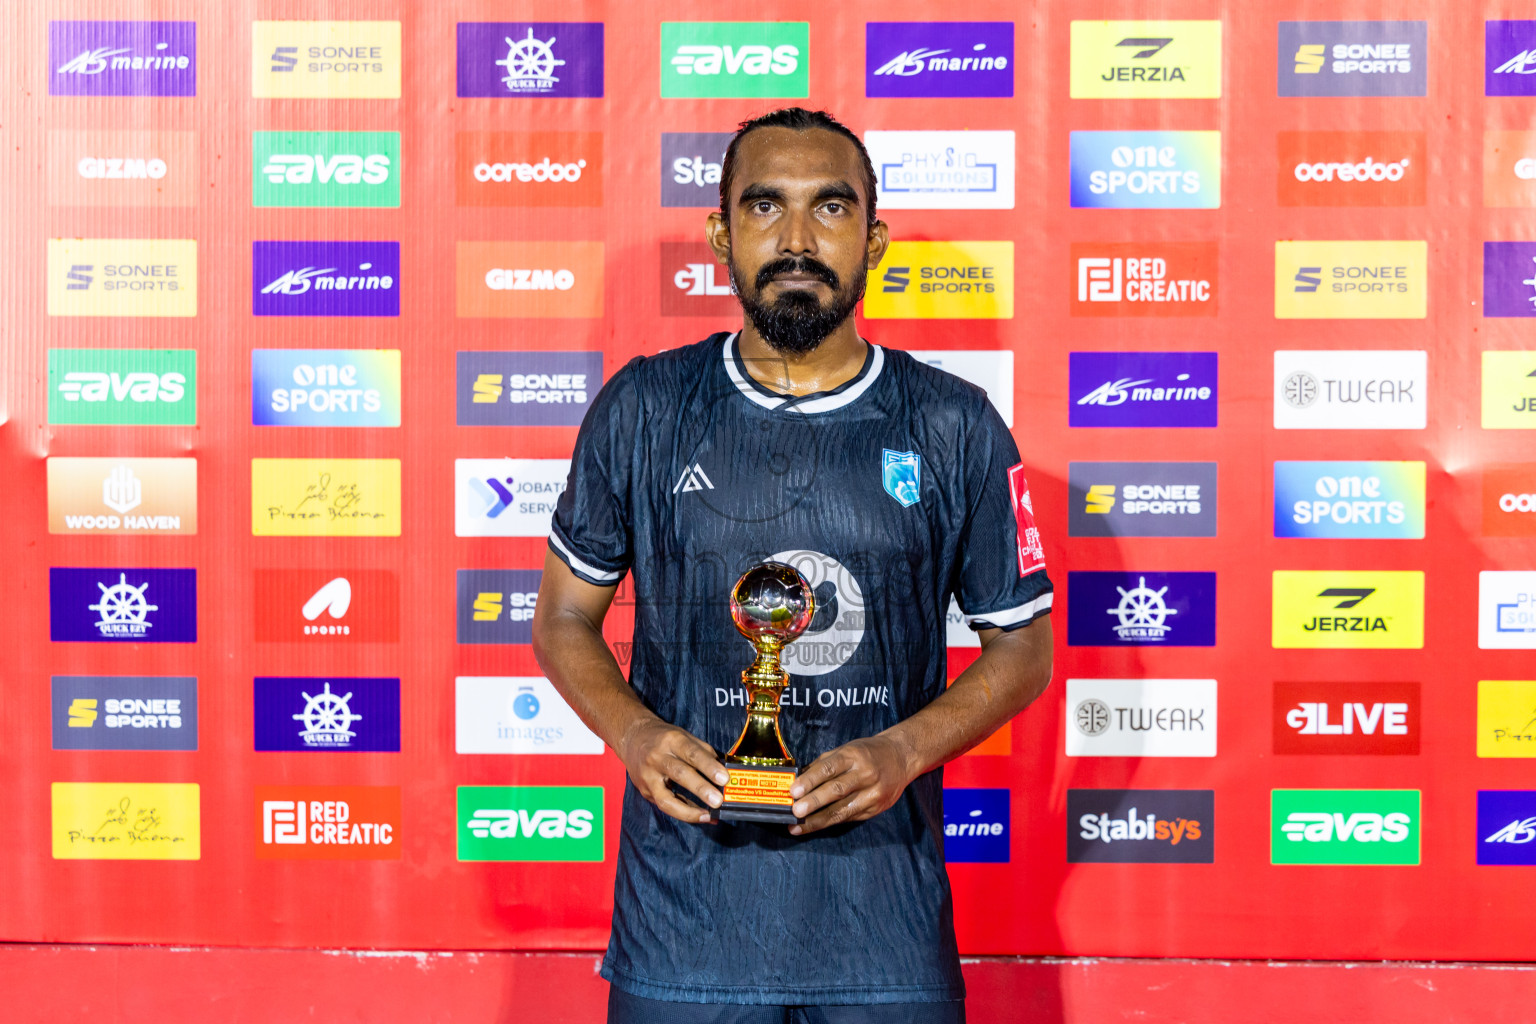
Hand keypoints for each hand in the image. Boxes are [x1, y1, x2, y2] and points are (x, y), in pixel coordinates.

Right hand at [616, 716, 727, 824]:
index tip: (724, 778)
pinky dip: (683, 813)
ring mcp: (648, 776)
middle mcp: (657, 757)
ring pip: (665, 798)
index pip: (692, 753)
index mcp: (671, 740)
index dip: (709, 766)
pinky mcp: (644, 791)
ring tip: (707, 816)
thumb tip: (724, 771)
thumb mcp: (684, 736)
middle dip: (700, 789)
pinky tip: (699, 816)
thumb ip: (704, 752)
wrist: (632, 739)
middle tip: (718, 801)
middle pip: (679, 774)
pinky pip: (665, 805)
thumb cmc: (663, 738)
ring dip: (688, 810)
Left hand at [788, 735, 916, 835]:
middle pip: (836, 790)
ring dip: (818, 820)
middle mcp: (864, 774)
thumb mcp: (846, 750)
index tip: (793, 791)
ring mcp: (873, 793)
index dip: (811, 780)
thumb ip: (823, 764)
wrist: (901, 758)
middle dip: (814, 802)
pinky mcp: (876, 808)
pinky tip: (815, 826)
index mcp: (853, 755)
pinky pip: (850, 817)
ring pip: (843, 809)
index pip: (829, 768)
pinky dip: (831, 823)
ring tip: (799, 826)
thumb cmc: (867, 753)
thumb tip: (797, 780)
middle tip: (795, 811)